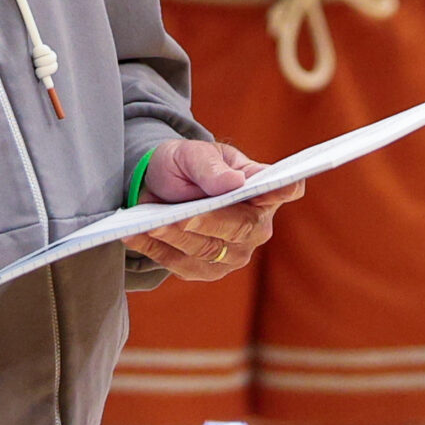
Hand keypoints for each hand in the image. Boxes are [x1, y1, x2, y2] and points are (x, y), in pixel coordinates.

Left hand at [123, 140, 301, 281]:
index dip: (285, 189)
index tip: (288, 185)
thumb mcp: (193, 154)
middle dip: (207, 223)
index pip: (284, 189)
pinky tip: (136, 236)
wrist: (161, 187)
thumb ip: (210, 166)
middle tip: (179, 216)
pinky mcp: (207, 269)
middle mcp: (256, 227)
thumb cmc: (186, 166)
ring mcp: (234, 253)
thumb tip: (232, 183)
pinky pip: (181, 264)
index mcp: (263, 191)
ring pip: (207, 250)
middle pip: (239, 230)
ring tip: (149, 225)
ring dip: (174, 238)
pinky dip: (156, 250)